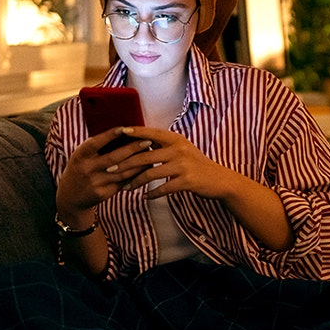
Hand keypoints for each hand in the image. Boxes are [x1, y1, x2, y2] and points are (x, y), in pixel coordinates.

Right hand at [55, 127, 153, 218]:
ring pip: (122, 172)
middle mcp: (86, 169)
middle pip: (113, 158)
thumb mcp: (80, 156)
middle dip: (133, 148)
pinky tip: (145, 168)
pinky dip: (135, 175)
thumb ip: (95, 147)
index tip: (125, 128)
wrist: (70, 198)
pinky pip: (123, 182)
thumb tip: (120, 132)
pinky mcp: (103, 193)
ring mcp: (95, 183)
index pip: (95, 143)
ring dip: (139, 163)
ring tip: (151, 154)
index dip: (109, 135)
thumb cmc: (80, 170)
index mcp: (79, 156)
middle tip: (148, 140)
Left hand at [111, 126, 238, 200]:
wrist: (219, 180)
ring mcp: (183, 165)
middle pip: (145, 156)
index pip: (150, 133)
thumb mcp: (182, 150)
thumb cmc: (196, 165)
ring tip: (125, 188)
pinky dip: (153, 193)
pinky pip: (164, 188)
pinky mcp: (187, 181)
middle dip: (125, 164)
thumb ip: (164, 146)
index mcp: (175, 139)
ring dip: (136, 181)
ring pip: (151, 173)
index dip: (134, 132)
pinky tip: (145, 197)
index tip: (117, 133)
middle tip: (110, 169)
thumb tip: (140, 143)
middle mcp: (178, 149)